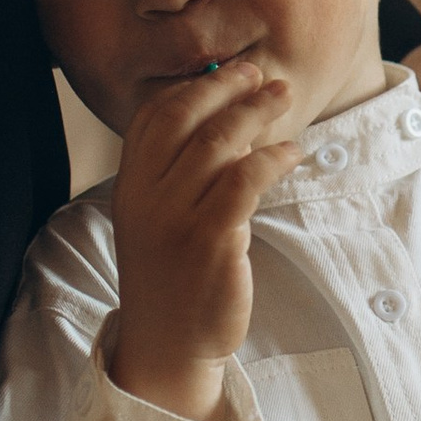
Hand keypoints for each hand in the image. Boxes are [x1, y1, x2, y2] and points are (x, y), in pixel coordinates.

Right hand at [108, 53, 301, 420]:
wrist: (168, 346)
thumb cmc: (173, 280)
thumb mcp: (158, 223)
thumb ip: (177, 177)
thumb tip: (227, 125)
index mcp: (129, 188)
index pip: (152, 118)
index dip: (191, 88)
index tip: (227, 73)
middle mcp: (146, 198)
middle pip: (186, 120)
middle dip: (226, 88)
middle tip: (261, 74)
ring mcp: (177, 219)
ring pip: (217, 143)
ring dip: (255, 112)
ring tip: (282, 97)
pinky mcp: (212, 241)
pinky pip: (245, 181)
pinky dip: (271, 158)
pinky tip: (292, 153)